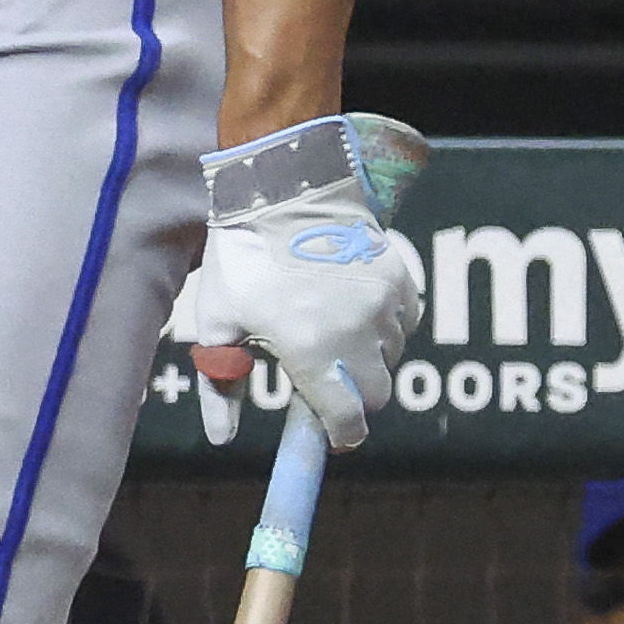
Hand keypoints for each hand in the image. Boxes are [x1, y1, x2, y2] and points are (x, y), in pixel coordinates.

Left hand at [166, 112, 428, 448]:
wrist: (283, 184)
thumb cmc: (243, 254)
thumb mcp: (218, 318)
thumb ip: (221, 382)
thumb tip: (222, 438)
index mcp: (312, 351)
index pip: (347, 420)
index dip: (340, 435)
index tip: (332, 435)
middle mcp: (357, 334)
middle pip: (376, 394)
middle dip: (354, 395)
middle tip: (324, 376)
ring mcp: (384, 305)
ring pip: (391, 357)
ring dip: (368, 357)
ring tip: (329, 327)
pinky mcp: (400, 279)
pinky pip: (404, 322)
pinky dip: (385, 325)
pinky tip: (352, 306)